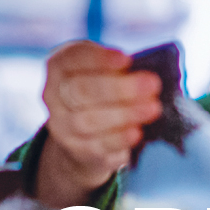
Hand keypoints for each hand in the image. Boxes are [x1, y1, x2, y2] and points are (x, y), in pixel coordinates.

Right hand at [37, 40, 162, 206]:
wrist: (88, 135)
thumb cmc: (107, 91)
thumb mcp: (110, 72)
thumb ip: (124, 69)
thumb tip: (155, 70)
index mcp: (61, 66)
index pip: (73, 58)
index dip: (99, 59)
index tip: (127, 59)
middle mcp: (53, 95)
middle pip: (81, 91)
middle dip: (120, 88)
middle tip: (153, 84)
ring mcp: (62, 126)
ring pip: (87, 121)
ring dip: (124, 114)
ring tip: (153, 109)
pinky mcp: (77, 151)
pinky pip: (97, 147)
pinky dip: (119, 139)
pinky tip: (138, 133)